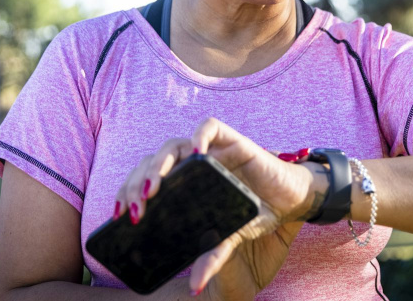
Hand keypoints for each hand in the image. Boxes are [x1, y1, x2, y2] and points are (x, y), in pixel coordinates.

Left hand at [112, 117, 324, 297]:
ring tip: (154, 188)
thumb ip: (212, 255)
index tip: (119, 216)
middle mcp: (192, 164)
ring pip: (173, 145)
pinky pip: (209, 127)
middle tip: (135, 210)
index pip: (145, 180)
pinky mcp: (232, 140)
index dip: (128, 193)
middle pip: (153, 162)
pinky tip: (195, 154)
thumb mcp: (230, 237)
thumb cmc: (256, 213)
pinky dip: (199, 136)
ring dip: (159, 165)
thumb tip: (195, 286)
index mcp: (183, 183)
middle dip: (138, 184)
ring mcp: (211, 150)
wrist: (292, 199)